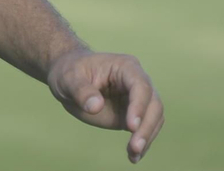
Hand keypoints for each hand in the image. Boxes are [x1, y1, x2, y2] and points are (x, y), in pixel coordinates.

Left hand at [46, 49, 164, 162]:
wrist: (69, 79)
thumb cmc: (70, 72)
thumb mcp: (69, 79)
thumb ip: (81, 91)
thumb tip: (96, 106)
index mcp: (125, 67)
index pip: (140, 85)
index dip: (139, 105)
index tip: (130, 127)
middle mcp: (136, 81)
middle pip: (153, 103)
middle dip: (146, 126)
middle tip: (135, 147)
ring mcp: (136, 98)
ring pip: (154, 117)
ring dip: (147, 137)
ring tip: (133, 155)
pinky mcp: (132, 114)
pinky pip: (145, 128)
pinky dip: (142, 142)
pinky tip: (133, 157)